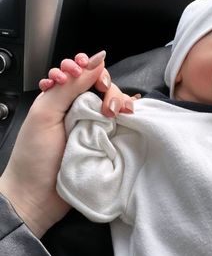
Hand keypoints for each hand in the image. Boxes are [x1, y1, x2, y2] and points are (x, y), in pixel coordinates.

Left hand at [0, 51, 138, 237]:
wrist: (38, 196)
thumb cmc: (35, 155)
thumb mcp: (46, 112)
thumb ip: (70, 85)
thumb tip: (96, 60)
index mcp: (60, 97)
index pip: (82, 73)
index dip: (92, 69)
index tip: (95, 77)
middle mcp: (78, 108)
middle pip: (102, 86)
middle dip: (108, 88)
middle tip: (106, 105)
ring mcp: (92, 125)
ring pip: (113, 101)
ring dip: (119, 101)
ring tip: (118, 113)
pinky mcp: (104, 141)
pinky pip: (120, 121)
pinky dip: (128, 113)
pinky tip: (132, 111)